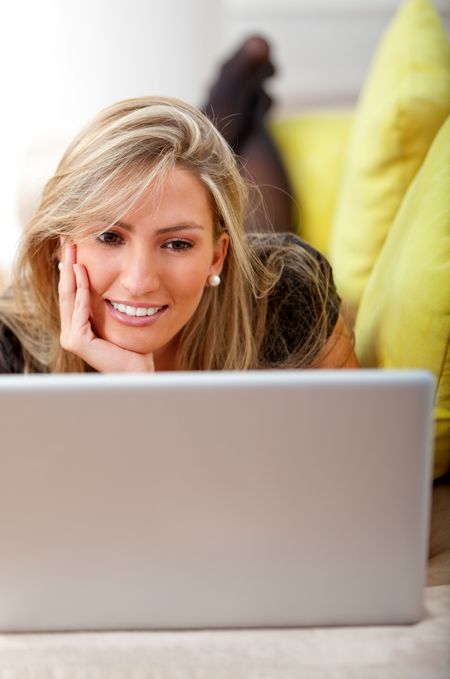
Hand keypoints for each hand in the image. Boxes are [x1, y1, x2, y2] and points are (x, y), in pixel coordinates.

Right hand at [58, 242, 154, 372]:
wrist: (139, 372)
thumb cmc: (133, 348)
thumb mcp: (117, 317)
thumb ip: (107, 302)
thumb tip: (108, 277)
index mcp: (77, 325)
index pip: (71, 291)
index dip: (71, 267)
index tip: (73, 244)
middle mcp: (70, 331)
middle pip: (65, 290)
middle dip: (66, 263)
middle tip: (66, 239)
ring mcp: (71, 337)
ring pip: (68, 297)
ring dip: (70, 271)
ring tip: (71, 249)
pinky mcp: (77, 342)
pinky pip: (80, 310)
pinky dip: (82, 291)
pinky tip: (83, 272)